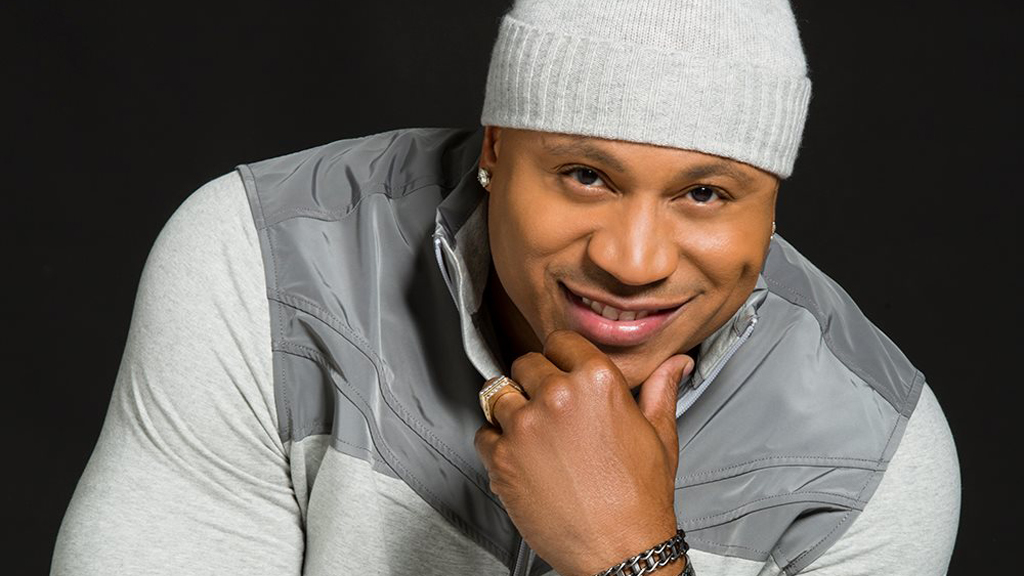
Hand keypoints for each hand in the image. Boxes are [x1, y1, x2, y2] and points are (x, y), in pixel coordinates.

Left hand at [474, 330, 694, 575]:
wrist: (620, 553)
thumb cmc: (640, 498)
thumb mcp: (659, 435)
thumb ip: (661, 389)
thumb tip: (677, 362)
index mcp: (597, 381)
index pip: (559, 341)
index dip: (561, 358)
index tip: (562, 373)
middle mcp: (557, 395)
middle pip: (525, 364)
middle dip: (535, 382)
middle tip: (550, 410)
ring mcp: (524, 426)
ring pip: (498, 394)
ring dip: (511, 409)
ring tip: (533, 434)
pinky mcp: (501, 458)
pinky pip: (483, 433)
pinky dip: (496, 443)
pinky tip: (521, 459)